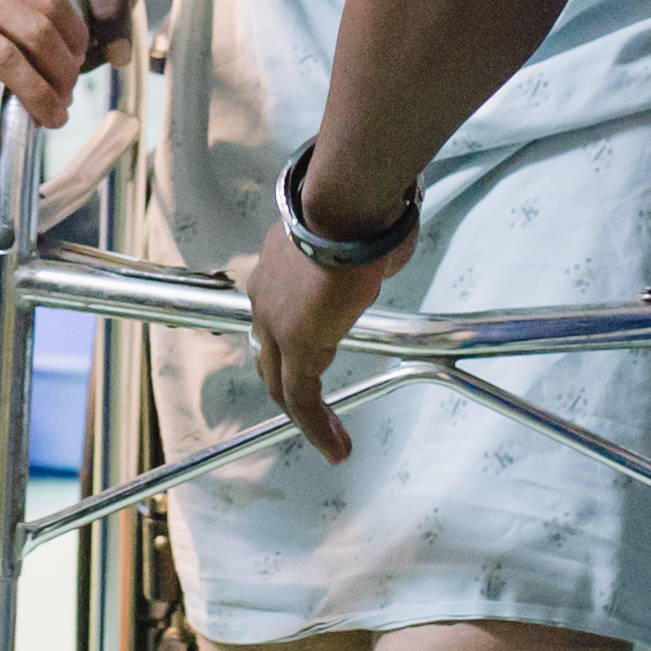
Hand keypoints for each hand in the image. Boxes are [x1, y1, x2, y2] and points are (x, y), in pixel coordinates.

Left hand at [239, 226, 399, 465]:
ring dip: (304, 412)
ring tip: (329, 440)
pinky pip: (302, 396)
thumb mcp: (363, 229)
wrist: (346, 202)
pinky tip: (336, 448)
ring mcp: (274, 320)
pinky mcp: (295, 344)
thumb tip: (384, 251)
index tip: (315, 349)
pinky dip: (317, 426)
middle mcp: (267, 292)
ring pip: (281, 379)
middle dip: (287, 383)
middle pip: (268, 351)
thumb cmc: (361, 203)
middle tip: (309, 409)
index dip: (291, 338)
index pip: (279, 311)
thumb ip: (368, 250)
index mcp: (280, 263)